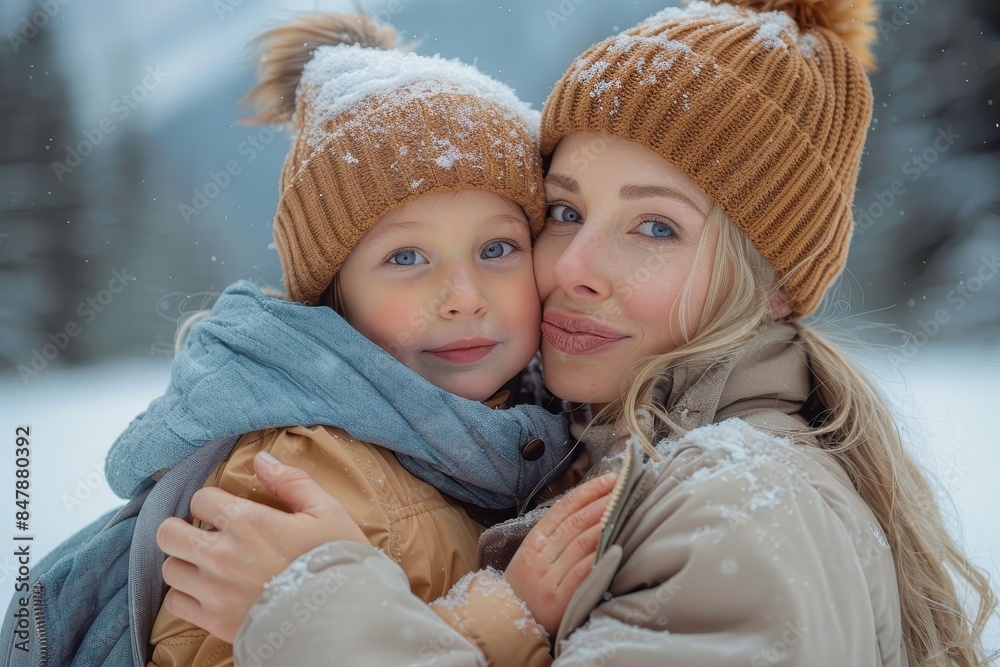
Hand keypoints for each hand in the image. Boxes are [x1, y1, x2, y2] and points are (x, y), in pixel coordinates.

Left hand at [156, 450, 370, 642]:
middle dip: (183, 529)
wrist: (339, 618)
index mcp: (247, 521)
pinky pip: (175, 604)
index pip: (201, 499)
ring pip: (170, 569)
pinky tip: (208, 591)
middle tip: (203, 534)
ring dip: (185, 563)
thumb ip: (291, 481)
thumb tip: (261, 459)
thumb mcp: (326, 511)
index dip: (212, 502)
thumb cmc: (335, 560)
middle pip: (169, 533)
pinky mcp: (214, 621)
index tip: (225, 512)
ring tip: (207, 565)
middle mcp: (222, 554)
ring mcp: (214, 590)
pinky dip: (186, 596)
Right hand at [503, 473, 616, 635]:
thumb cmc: (525, 586)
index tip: (610, 479)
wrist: (508, 623)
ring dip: (605, 523)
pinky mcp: (560, 599)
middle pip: (576, 521)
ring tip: (625, 509)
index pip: (563, 508)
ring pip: (582, 542)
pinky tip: (616, 545)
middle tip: (625, 489)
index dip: (588, 491)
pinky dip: (600, 557)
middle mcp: (541, 556)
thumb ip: (554, 536)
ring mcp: (550, 577)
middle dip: (602, 502)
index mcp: (534, 541)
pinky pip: (583, 572)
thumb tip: (589, 511)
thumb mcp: (531, 556)